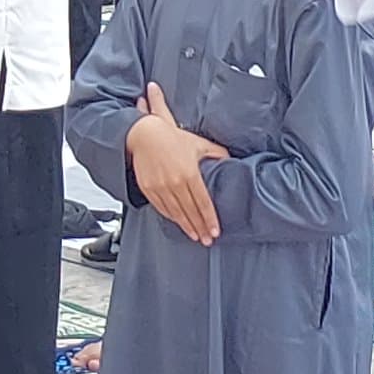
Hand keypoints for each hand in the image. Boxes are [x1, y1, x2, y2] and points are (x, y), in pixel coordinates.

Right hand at [126, 84, 231, 244]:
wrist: (144, 134)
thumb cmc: (171, 137)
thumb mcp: (198, 143)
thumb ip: (216, 153)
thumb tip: (229, 161)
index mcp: (190, 173)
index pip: (203, 202)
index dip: (210, 219)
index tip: (215, 231)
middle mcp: (175, 182)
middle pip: (190, 212)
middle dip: (200, 228)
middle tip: (207, 239)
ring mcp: (160, 187)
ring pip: (176, 213)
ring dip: (187, 227)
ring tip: (195, 236)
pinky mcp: (148, 189)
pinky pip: (162, 208)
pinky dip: (172, 217)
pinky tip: (179, 222)